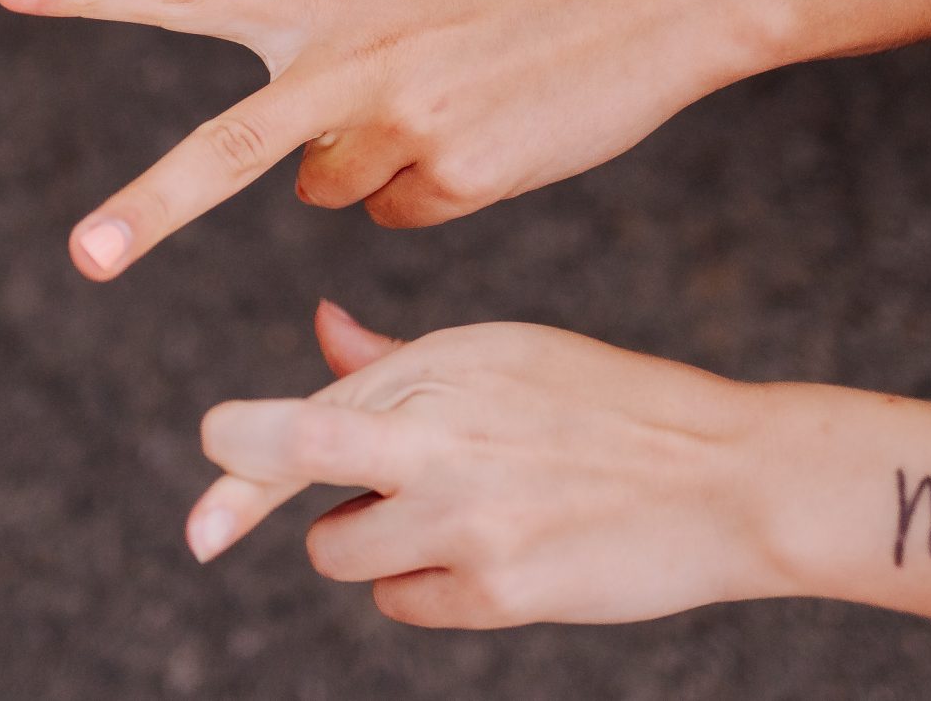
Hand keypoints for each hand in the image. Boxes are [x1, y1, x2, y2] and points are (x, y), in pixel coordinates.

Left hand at [0, 0, 764, 278]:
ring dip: (371, 165)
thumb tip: (309, 169)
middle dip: (151, 206)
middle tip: (84, 255)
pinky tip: (494, 133)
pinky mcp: (463, 178)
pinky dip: (436, 188)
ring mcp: (408, 124)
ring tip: (455, 99)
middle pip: (228, 148)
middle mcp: (354, 58)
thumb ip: (336, 53)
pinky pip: (406, 213)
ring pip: (334, 191)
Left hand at [187, 303, 794, 625]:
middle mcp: (443, 433)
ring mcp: (466, 517)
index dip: (239, 445)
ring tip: (439, 514)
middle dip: (236, 492)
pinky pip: (403, 602)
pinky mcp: (497, 591)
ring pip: (340, 549)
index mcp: (442, 365)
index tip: (208, 455)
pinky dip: (423, 586)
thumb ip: (399, 362)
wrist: (727, 478)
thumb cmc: (610, 404)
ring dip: (364, 540)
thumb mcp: (506, 355)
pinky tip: (489, 553)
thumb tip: (320, 329)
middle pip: (293, 453)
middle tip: (203, 532)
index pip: (308, 405)